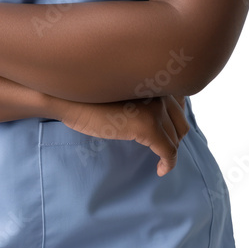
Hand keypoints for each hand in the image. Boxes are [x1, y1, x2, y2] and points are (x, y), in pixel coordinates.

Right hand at [54, 94, 189, 175]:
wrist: (67, 98)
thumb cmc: (87, 95)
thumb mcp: (119, 91)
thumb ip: (139, 95)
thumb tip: (156, 113)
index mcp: (152, 77)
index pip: (179, 100)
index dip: (175, 118)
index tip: (168, 130)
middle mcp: (158, 88)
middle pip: (181, 120)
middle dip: (174, 137)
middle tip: (162, 149)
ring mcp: (155, 107)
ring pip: (176, 137)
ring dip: (171, 150)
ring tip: (160, 158)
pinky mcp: (148, 126)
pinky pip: (169, 151)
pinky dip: (168, 164)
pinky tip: (160, 170)